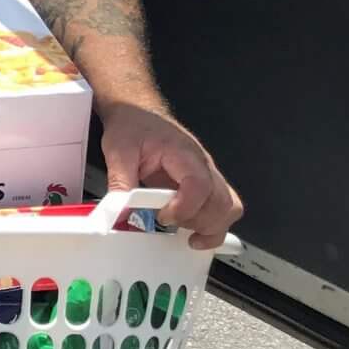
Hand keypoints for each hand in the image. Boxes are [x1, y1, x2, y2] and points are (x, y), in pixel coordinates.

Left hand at [99, 100, 241, 248]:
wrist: (139, 113)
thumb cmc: (134, 127)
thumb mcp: (118, 151)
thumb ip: (120, 182)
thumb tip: (119, 212)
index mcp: (183, 153)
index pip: (199, 184)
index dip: (186, 207)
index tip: (164, 217)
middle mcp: (202, 165)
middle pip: (223, 201)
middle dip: (201, 222)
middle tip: (172, 225)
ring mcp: (207, 175)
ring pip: (229, 207)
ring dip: (212, 227)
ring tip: (187, 236)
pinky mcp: (204, 185)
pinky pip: (222, 208)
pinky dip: (213, 226)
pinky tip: (194, 234)